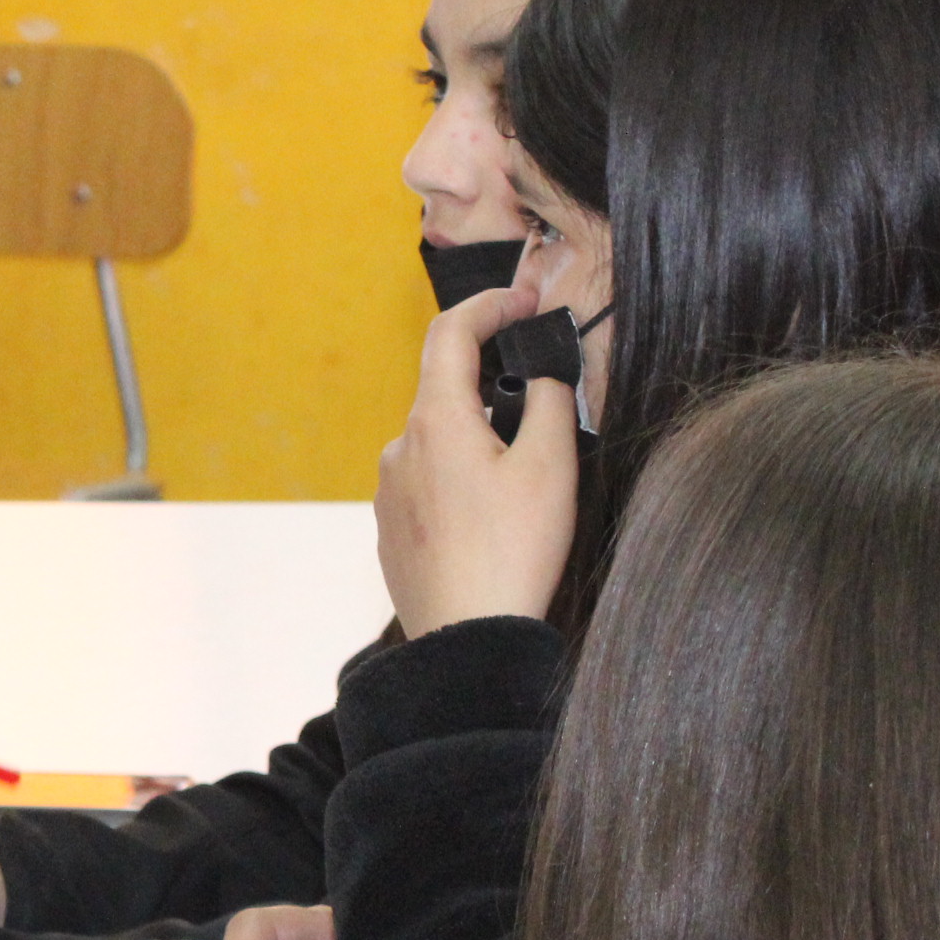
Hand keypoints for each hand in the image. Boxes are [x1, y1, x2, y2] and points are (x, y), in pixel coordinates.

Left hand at [376, 283, 579, 636]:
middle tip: (543, 402)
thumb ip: (549, 402)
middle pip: (445, 390)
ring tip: (523, 484)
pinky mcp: (391, 528)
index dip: (490, 304)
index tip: (526, 300)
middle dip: (493, 385)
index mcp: (435, 421)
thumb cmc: (512, 553)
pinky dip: (461, 481)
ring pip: (438, 442)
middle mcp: (400, 448)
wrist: (467, 639)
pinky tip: (493, 521)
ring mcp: (388, 490)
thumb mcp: (551, 466)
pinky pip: (428, 483)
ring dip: (478, 442)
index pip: (451, 333)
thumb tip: (542, 376)